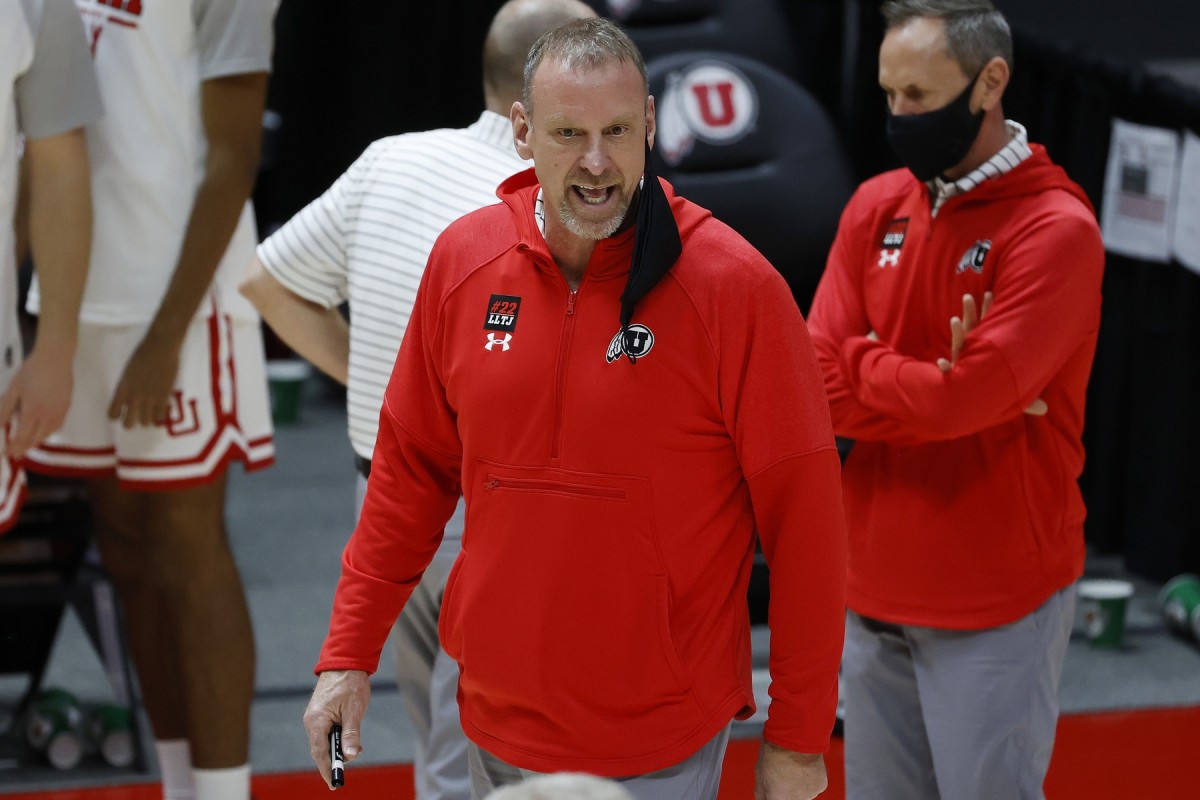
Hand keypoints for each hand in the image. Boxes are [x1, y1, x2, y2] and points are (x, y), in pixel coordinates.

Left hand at [0, 348, 72, 458]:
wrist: (55, 358)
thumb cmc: (32, 370)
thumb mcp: (13, 389)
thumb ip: (5, 409)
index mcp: (32, 411)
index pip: (21, 437)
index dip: (13, 448)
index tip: (5, 454)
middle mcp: (48, 416)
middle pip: (35, 439)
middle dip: (23, 448)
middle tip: (13, 453)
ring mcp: (59, 412)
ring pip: (47, 435)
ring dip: (35, 442)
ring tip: (26, 445)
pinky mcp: (66, 408)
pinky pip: (56, 427)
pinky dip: (47, 433)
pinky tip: (41, 432)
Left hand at [107, 335, 182, 427]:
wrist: (160, 348)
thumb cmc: (143, 354)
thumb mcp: (128, 372)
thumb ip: (128, 386)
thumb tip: (130, 397)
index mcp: (122, 389)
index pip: (113, 414)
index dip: (117, 415)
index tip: (123, 411)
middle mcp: (133, 397)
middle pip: (128, 424)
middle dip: (132, 422)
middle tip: (138, 415)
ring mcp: (149, 399)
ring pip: (146, 423)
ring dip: (148, 418)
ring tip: (152, 411)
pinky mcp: (163, 397)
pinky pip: (160, 417)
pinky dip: (161, 415)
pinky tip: (163, 407)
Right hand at [303, 670, 370, 788]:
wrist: (345, 661)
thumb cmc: (350, 683)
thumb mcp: (354, 710)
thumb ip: (351, 734)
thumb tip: (351, 755)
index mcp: (316, 721)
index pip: (320, 752)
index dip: (327, 768)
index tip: (334, 783)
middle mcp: (312, 721)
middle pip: (320, 749)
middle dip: (335, 759)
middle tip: (348, 766)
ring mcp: (314, 717)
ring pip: (324, 741)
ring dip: (338, 748)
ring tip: (356, 749)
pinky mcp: (320, 714)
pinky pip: (326, 733)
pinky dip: (337, 739)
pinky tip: (350, 740)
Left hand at [754, 741, 826, 799]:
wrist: (795, 737)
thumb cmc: (775, 753)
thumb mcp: (759, 775)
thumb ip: (762, 794)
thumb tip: (765, 799)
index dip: (772, 793)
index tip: (773, 786)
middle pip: (789, 798)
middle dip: (785, 791)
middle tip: (782, 773)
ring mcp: (810, 794)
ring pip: (802, 793)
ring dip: (798, 785)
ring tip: (793, 767)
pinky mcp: (820, 786)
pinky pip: (812, 785)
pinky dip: (809, 778)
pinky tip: (803, 765)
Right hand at [935, 292, 1046, 416]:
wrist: (961, 409)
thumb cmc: (984, 394)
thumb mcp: (1007, 394)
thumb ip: (1025, 400)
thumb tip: (1046, 409)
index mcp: (982, 351)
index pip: (986, 327)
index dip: (988, 311)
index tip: (990, 294)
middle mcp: (968, 354)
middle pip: (969, 329)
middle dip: (969, 314)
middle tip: (968, 297)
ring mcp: (959, 364)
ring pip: (957, 345)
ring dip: (956, 333)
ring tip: (954, 321)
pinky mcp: (951, 379)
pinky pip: (947, 373)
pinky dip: (944, 368)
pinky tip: (942, 363)